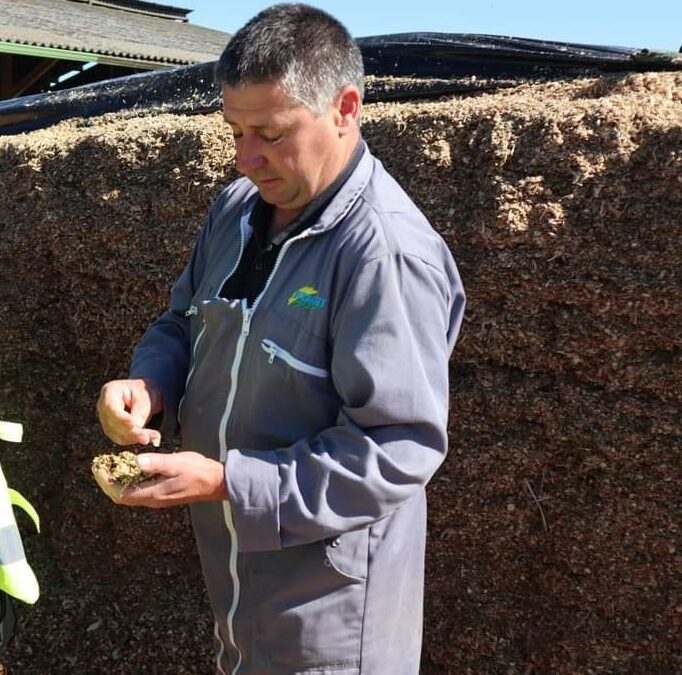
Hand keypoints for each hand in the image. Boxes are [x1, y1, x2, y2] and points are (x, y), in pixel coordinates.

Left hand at [96, 451, 227, 507]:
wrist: (217, 483)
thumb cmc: (198, 471)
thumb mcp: (176, 463)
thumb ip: (155, 463)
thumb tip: (134, 462)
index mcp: (152, 494)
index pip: (120, 492)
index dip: (106, 481)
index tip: (98, 467)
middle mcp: (152, 499)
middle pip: (122, 495)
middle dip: (108, 481)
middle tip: (100, 465)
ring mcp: (157, 498)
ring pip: (130, 493)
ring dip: (119, 480)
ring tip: (112, 464)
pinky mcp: (162, 493)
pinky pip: (139, 489)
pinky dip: (131, 479)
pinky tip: (132, 467)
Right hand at [97, 378, 161, 446]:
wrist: (142, 396)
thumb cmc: (143, 392)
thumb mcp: (145, 396)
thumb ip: (140, 409)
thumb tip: (136, 426)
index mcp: (110, 391)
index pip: (110, 407)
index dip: (120, 418)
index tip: (133, 424)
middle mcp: (103, 407)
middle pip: (114, 423)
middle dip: (132, 431)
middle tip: (147, 437)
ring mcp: (105, 420)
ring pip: (117, 434)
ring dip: (136, 438)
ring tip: (155, 437)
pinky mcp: (111, 431)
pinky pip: (122, 439)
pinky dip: (136, 440)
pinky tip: (150, 438)